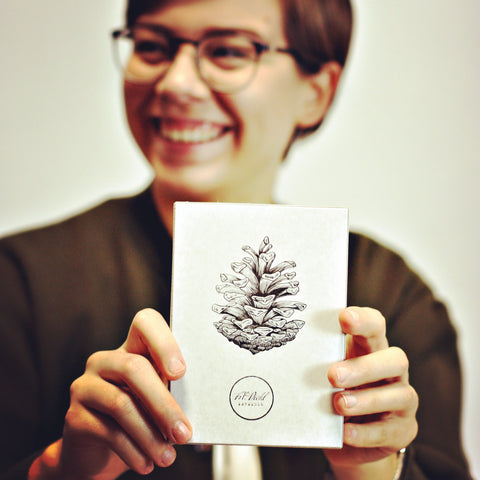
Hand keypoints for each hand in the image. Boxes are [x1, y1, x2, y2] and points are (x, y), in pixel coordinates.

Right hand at [39, 309, 191, 478]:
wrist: (97, 453)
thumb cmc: (138, 418)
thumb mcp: (157, 400)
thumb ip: (173, 392)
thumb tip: (204, 407)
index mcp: (131, 348)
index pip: (145, 323)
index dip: (163, 341)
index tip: (181, 372)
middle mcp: (105, 361)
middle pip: (134, 368)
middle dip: (163, 403)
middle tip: (183, 433)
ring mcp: (86, 385)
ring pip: (121, 404)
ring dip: (150, 435)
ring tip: (168, 457)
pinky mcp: (73, 415)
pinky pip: (108, 431)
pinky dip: (133, 451)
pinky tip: (146, 464)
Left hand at [325, 307, 417, 476]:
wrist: (345, 435)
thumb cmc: (332, 391)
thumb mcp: (325, 373)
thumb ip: (318, 360)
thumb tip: (292, 351)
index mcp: (372, 348)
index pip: (376, 325)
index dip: (363, 320)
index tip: (343, 318)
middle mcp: (393, 371)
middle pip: (394, 359)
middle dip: (364, 367)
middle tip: (333, 375)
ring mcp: (403, 400)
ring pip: (399, 395)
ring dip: (366, 400)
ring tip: (339, 405)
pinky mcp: (404, 430)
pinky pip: (390, 431)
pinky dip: (367, 433)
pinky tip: (345, 433)